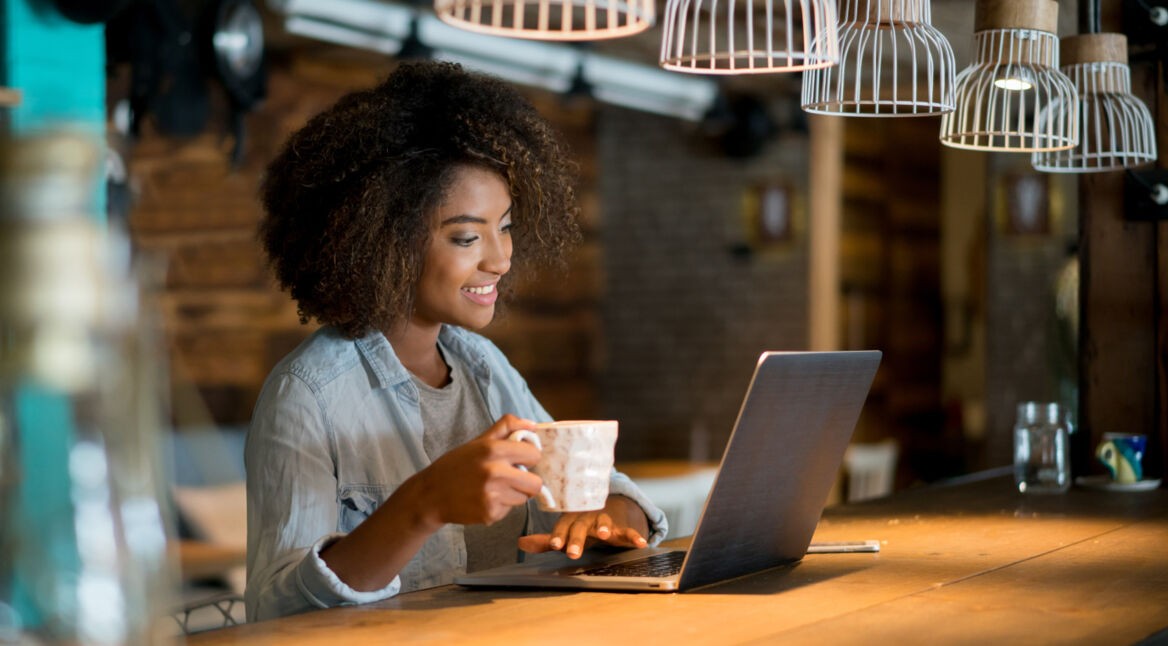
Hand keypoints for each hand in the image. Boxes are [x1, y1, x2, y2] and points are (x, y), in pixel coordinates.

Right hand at [411, 414, 543, 527]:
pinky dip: (500, 506)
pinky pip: (509, 510)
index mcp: (493, 449)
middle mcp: (494, 472)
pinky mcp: (489, 514)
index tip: (520, 460)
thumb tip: (533, 425)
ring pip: (523, 498)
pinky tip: (484, 499)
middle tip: (512, 478)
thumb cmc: (456, 465)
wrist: (431, 494)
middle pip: (536, 484)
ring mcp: (492, 495)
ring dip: (513, 494)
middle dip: (527, 482)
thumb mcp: (478, 441)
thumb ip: (506, 428)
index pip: (534, 455)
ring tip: (493, 488)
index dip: (529, 458)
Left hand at [518, 495, 649, 558]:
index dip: (557, 535)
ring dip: (605, 527)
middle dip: (577, 539)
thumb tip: (520, 542)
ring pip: (604, 523)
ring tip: (607, 534)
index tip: (554, 544)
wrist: (609, 509)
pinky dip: (635, 536)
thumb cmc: (581, 526)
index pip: (562, 527)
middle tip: (573, 552)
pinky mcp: (622, 527)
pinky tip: (642, 542)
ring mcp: (605, 520)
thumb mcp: (565, 533)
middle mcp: (587, 518)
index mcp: (571, 520)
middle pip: (581, 527)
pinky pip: (629, 531)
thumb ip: (545, 541)